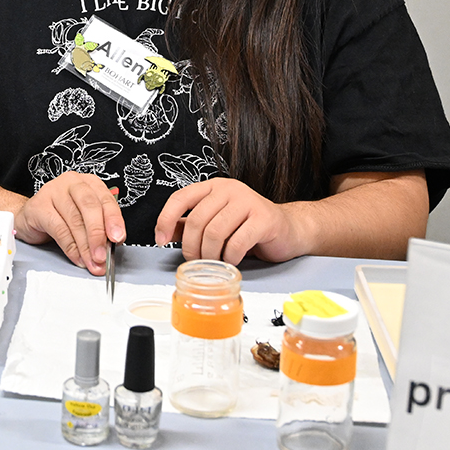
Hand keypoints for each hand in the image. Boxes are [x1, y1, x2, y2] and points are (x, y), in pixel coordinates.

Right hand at [14, 171, 125, 274]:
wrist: (30, 217)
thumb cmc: (61, 216)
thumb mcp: (84, 218)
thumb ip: (98, 229)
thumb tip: (109, 249)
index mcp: (89, 182)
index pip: (106, 200)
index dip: (114, 220)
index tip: (118, 238)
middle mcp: (73, 183)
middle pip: (90, 206)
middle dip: (98, 234)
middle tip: (102, 255)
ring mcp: (54, 191)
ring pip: (75, 220)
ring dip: (85, 246)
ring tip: (91, 262)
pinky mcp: (39, 205)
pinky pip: (58, 228)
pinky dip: (70, 247)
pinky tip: (76, 257)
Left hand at [155, 177, 299, 264]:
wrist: (288, 229)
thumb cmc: (249, 226)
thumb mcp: (216, 221)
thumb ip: (190, 225)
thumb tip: (165, 232)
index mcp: (213, 187)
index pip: (180, 197)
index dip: (166, 219)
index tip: (161, 240)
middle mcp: (229, 189)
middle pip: (197, 220)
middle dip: (191, 247)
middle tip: (195, 261)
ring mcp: (247, 201)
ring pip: (215, 232)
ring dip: (210, 255)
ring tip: (215, 262)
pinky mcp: (263, 218)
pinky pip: (237, 243)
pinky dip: (230, 258)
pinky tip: (232, 260)